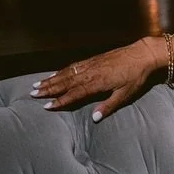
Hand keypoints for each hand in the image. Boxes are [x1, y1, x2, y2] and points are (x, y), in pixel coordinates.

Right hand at [30, 37, 161, 121]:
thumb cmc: (135, 77)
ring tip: (37, 84)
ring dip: (51, 79)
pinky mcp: (92, 60)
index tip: (47, 106)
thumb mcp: (125, 95)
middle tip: (33, 94)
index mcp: (97, 83)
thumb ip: (108, 106)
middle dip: (48, 88)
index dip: (60, 100)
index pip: (74, 93)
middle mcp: (90, 72)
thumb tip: (94, 119)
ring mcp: (90, 64)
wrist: (141, 54)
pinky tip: (54, 74)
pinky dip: (61, 70)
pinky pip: (73, 66)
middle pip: (65, 82)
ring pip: (66, 73)